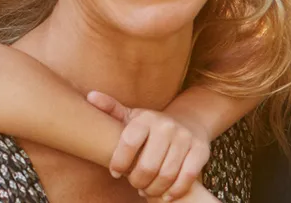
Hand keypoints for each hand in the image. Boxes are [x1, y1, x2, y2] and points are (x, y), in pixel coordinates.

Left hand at [87, 90, 210, 199]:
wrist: (188, 124)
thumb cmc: (150, 126)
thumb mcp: (131, 116)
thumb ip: (111, 109)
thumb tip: (90, 97)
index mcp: (146, 118)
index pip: (128, 143)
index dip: (119, 162)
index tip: (115, 173)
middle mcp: (166, 126)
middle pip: (148, 165)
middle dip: (137, 181)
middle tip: (134, 185)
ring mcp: (185, 138)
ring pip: (167, 174)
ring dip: (154, 188)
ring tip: (147, 190)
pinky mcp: (201, 150)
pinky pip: (187, 177)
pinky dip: (175, 190)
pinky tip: (166, 195)